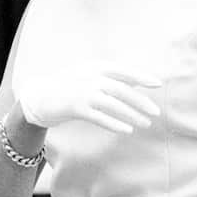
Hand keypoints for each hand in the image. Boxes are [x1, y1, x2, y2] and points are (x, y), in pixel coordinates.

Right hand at [13, 64, 160, 134]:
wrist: (38, 96)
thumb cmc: (67, 86)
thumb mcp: (88, 75)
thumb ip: (110, 77)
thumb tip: (137, 81)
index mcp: (94, 67)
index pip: (122, 70)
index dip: (141, 76)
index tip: (157, 84)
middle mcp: (89, 77)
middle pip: (121, 89)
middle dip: (140, 101)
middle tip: (156, 112)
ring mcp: (82, 92)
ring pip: (113, 104)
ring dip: (131, 115)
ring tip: (145, 124)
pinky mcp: (75, 107)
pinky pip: (100, 117)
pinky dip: (114, 123)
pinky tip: (127, 130)